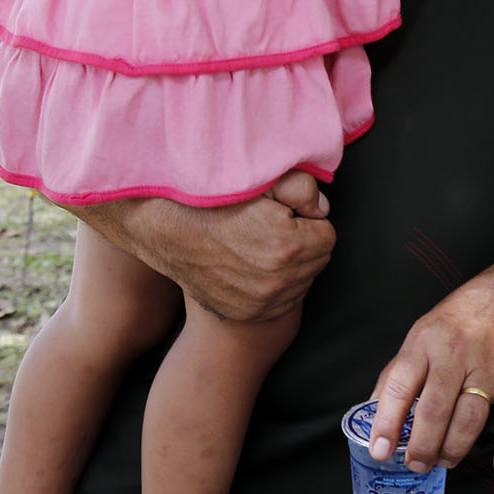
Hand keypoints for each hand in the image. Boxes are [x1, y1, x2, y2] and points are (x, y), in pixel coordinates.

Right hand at [73, 172, 333, 322]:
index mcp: (288, 247)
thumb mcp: (261, 180)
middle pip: (318, 259)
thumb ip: (303, 188)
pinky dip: (274, 285)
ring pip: (301, 281)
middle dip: (304, 241)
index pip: (327, 232)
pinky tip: (251, 264)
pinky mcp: (247, 313)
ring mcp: (261, 303)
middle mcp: (278, 282)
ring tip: (259, 243)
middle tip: (272, 225)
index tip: (285, 212)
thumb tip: (321, 208)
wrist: (165, 231)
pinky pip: (280, 300)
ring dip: (291, 265)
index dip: (307, 218)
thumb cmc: (212, 199)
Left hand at [366, 267, 493, 474]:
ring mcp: (491, 365)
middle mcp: (456, 353)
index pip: (399, 386)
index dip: (386, 422)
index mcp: (426, 342)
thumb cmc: (464, 317)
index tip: (380, 449)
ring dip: (454, 449)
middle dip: (422, 446)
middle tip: (416, 463)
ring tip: (445, 459)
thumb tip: (375, 409)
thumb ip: (400, 370)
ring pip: (469, 419)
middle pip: (435, 410)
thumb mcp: (423, 332)